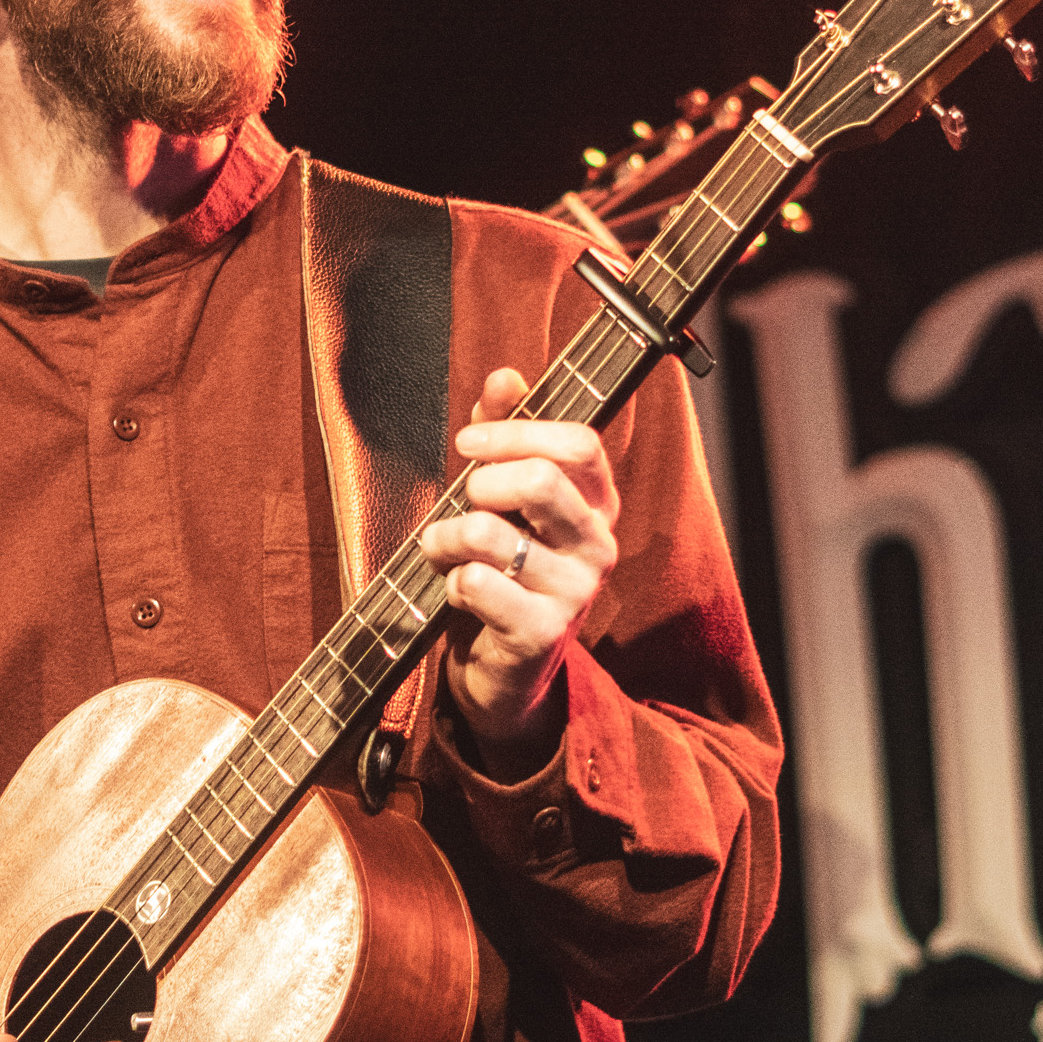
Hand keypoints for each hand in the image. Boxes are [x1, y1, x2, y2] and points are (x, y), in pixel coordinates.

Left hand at [419, 367, 619, 780]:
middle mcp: (598, 544)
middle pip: (540, 480)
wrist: (506, 666)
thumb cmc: (504, 566)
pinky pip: (477, 584)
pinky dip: (450, 582)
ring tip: (444, 548)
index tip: (467, 442)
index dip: (516, 432)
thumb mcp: (504, 495)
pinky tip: (458, 592)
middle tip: (461, 501)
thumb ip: (506, 432)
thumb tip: (505, 376)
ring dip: (447, 536)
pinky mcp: (542, 633)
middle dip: (479, 483)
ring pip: (490, 533)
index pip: (578, 443)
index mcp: (596, 502)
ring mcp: (575, 592)